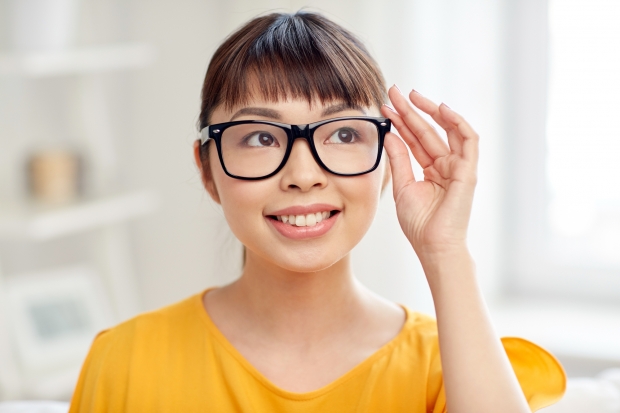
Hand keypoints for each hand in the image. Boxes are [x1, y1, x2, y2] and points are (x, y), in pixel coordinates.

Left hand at [380, 86, 478, 257]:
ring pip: (446, 130)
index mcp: (431, 170)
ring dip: (429, 111)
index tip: (383, 107)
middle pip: (427, 130)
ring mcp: (458, 166)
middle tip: (393, 91)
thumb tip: (390, 134)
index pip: (414, 139)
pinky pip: (468, 140)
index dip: (400, 122)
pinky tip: (440, 109)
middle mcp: (446, 165)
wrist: (433, 246)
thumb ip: (399, 159)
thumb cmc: (419, 223)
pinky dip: (457, 122)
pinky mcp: (469, 170)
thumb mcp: (403, 186)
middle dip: (410, 110)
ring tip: (410, 96)